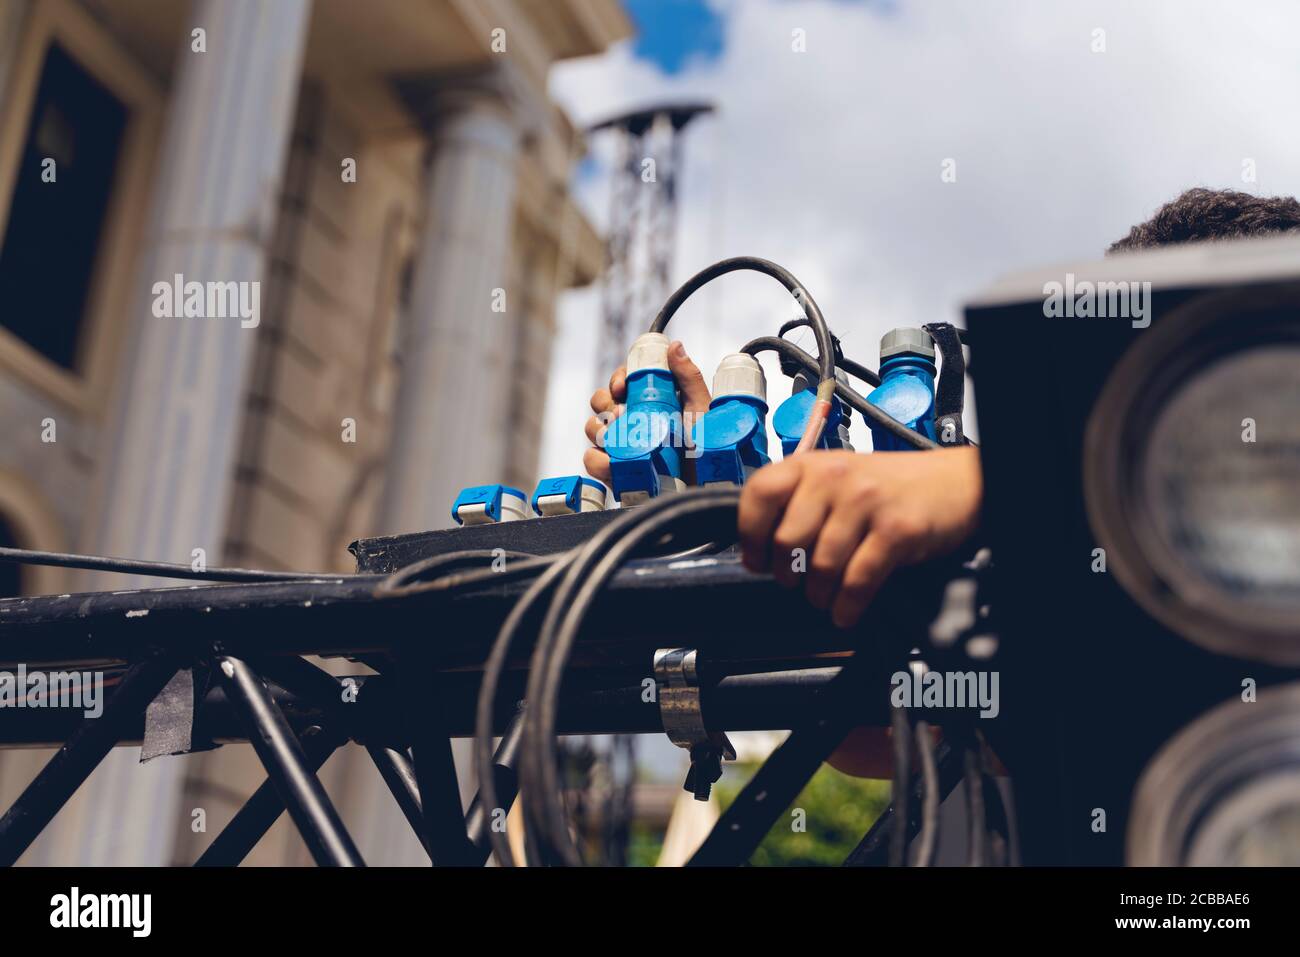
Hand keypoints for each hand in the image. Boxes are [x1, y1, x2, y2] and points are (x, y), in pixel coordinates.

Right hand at [583, 340, 712, 484]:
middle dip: (605, 403)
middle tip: (620, 415)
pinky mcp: (615, 470)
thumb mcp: (701, 409)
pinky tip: (610, 462)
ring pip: (592, 427)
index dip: (617, 379)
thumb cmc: (708, 448)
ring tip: (614, 438)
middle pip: (602, 400)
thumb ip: (689, 378)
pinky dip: (597, 460)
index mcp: (651, 400)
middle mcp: (633, 419)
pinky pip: (592, 460)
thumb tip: (675, 346)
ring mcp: (621, 444)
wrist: (706, 486)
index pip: (624, 379)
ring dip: (597, 429)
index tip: (621, 388)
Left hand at [737, 446, 982, 627]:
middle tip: (797, 584)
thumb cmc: (889, 488)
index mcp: (812, 464)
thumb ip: (799, 502)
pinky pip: (858, 581)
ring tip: (825, 599)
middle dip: (788, 576)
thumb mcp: (837, 480)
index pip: (759, 494)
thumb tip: (760, 549)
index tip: (757, 560)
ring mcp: (867, 503)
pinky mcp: (896, 530)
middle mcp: (836, 478)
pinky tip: (846, 612)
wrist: (956, 483)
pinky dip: (848, 606)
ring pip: (822, 567)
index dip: (749, 535)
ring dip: (819, 596)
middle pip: (788, 542)